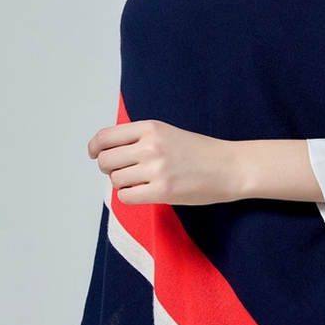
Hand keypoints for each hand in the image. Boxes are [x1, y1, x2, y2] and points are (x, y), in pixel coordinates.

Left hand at [87, 120, 243, 205]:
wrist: (229, 167)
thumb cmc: (201, 152)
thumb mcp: (168, 133)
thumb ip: (140, 138)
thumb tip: (108, 152)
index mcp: (151, 128)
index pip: (105, 136)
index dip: (94, 148)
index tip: (94, 154)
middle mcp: (150, 146)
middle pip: (105, 160)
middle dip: (109, 168)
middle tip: (124, 170)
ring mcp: (156, 169)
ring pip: (115, 179)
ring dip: (124, 183)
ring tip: (143, 180)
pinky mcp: (162, 191)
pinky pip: (126, 197)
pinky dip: (131, 196)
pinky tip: (146, 191)